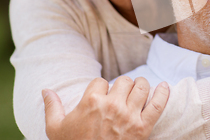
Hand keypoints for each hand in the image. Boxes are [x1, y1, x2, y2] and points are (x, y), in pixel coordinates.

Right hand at [43, 76, 169, 139]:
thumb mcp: (56, 129)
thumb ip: (52, 107)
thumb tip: (46, 90)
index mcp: (91, 101)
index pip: (101, 81)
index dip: (100, 89)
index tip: (100, 98)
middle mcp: (112, 105)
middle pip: (124, 81)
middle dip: (121, 87)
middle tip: (120, 96)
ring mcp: (129, 116)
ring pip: (141, 86)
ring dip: (140, 86)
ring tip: (138, 91)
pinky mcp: (143, 127)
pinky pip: (158, 104)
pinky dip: (163, 93)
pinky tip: (164, 86)